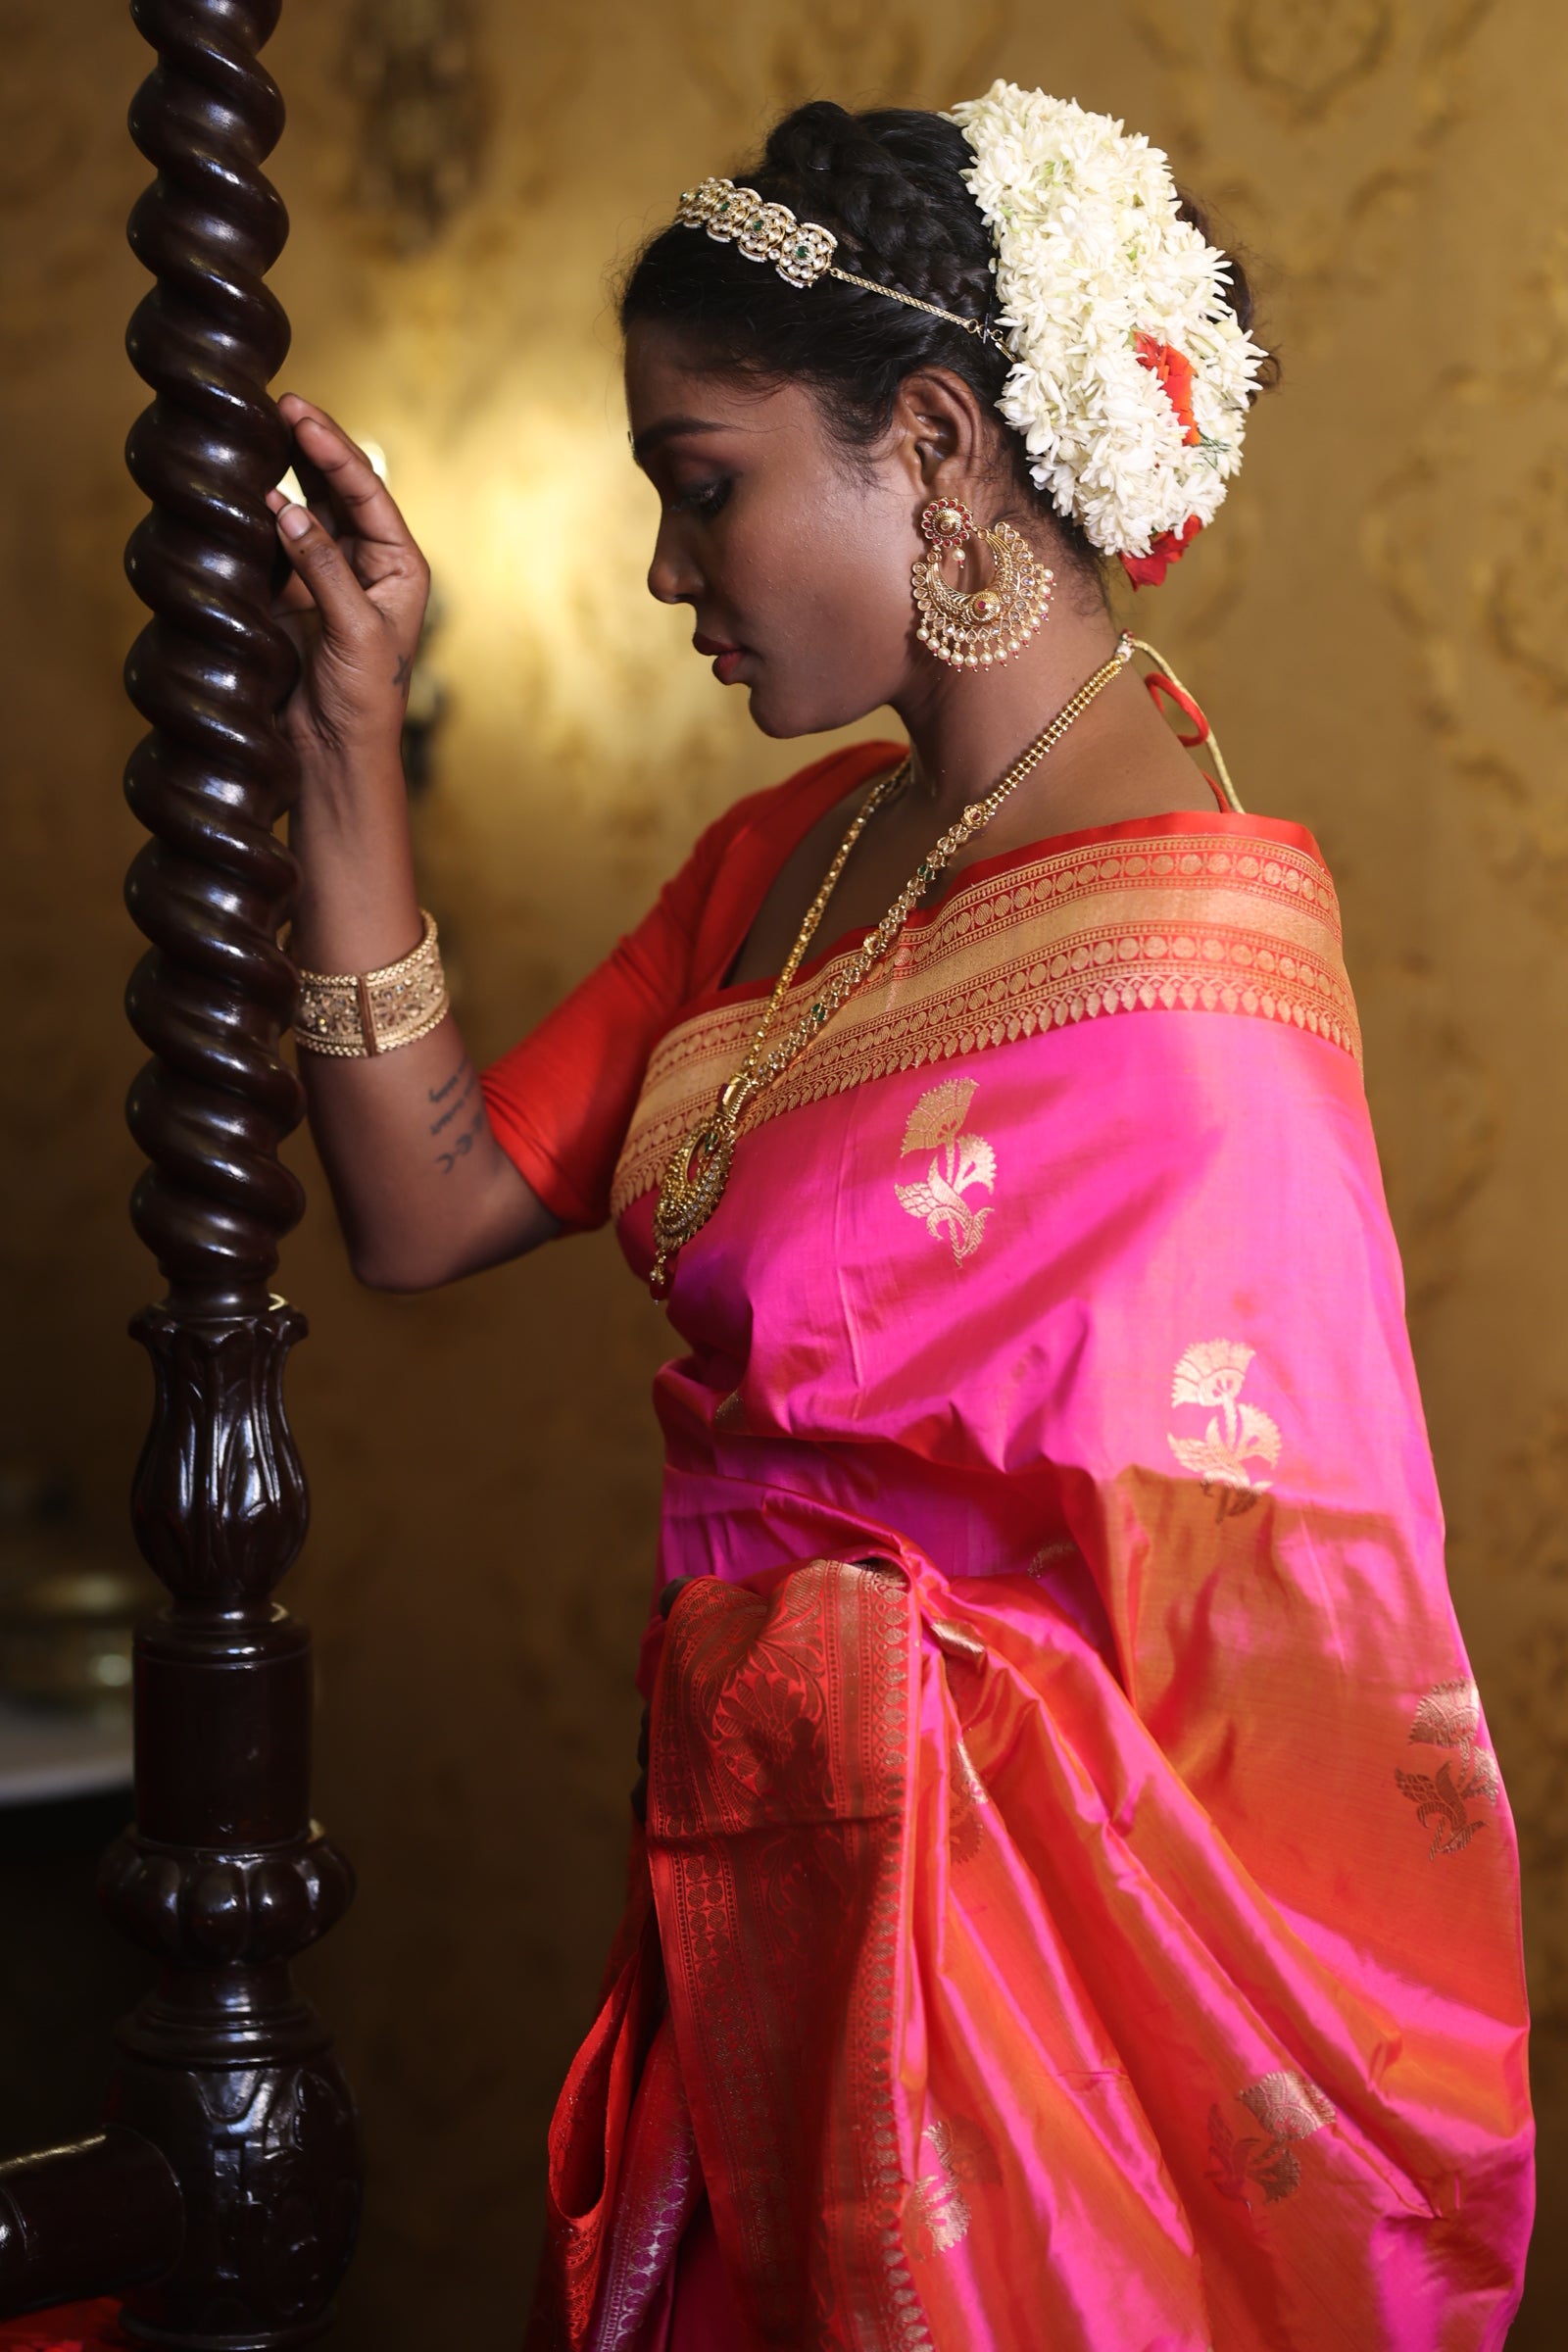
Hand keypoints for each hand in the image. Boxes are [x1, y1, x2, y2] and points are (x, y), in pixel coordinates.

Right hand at [266, 394, 430, 772]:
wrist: (337, 753)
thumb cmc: (366, 700)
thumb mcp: (355, 631)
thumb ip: (324, 569)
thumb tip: (290, 510)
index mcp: (401, 567)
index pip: (367, 493)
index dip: (333, 450)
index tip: (300, 414)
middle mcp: (369, 564)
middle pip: (340, 490)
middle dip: (312, 446)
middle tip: (280, 403)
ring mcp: (330, 576)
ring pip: (309, 509)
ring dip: (287, 472)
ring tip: (262, 431)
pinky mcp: (295, 594)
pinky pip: (279, 544)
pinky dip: (264, 517)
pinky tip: (249, 489)